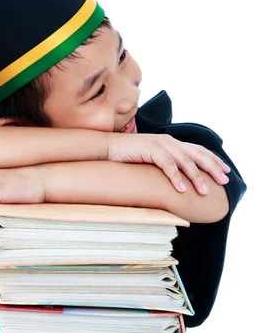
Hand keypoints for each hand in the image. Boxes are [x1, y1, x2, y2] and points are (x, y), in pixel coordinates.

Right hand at [107, 132, 230, 194]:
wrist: (107, 148)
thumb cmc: (128, 157)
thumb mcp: (152, 161)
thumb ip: (166, 166)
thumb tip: (179, 182)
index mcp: (171, 143)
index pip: (197, 150)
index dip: (213, 160)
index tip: (226, 172)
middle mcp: (168, 141)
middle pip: (196, 154)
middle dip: (212, 168)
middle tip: (223, 181)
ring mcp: (159, 144)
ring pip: (184, 161)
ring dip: (196, 177)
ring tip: (204, 191)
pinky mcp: (149, 149)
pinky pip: (166, 164)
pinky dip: (175, 177)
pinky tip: (181, 189)